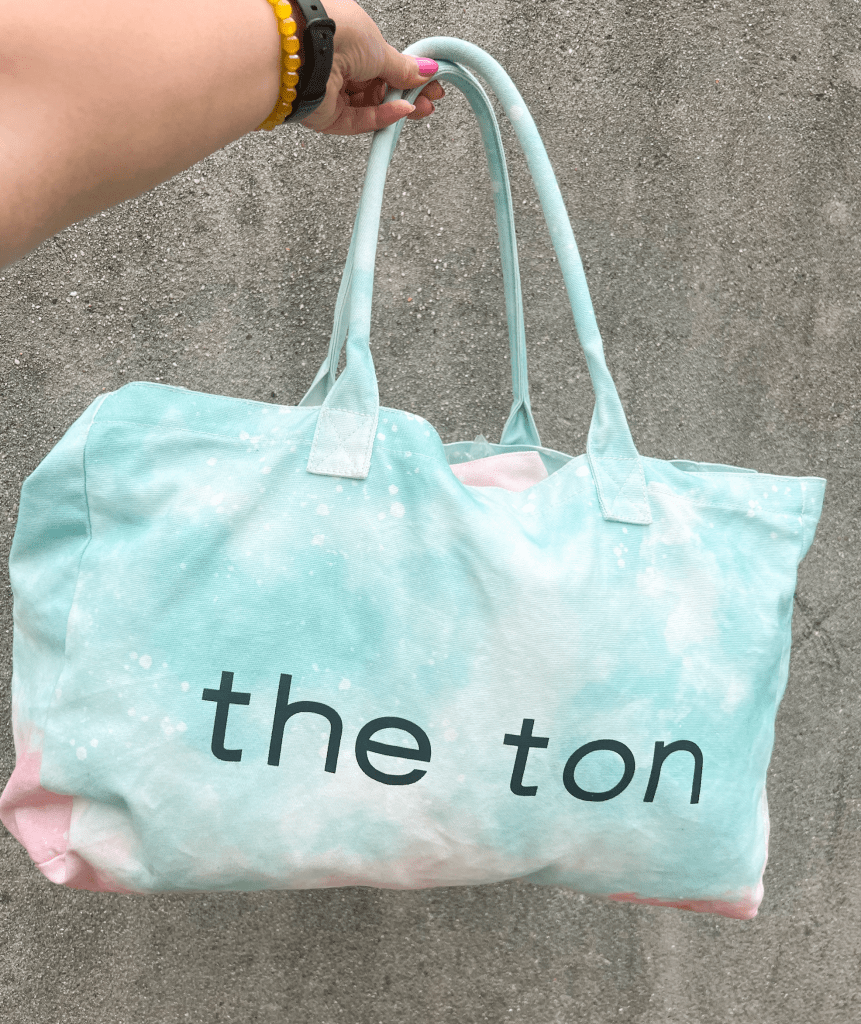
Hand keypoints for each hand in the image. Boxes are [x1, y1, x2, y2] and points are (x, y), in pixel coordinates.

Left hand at [296, 0, 443, 134]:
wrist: (304, 51)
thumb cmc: (336, 32)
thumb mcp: (380, 48)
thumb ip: (403, 68)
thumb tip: (426, 70)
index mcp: (350, 41)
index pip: (384, 64)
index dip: (408, 75)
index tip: (431, 82)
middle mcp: (339, 65)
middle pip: (379, 89)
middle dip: (407, 95)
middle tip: (430, 101)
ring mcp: (332, 92)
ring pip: (371, 107)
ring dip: (397, 109)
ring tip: (421, 107)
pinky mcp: (327, 117)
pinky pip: (359, 120)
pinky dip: (381, 117)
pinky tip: (402, 112)